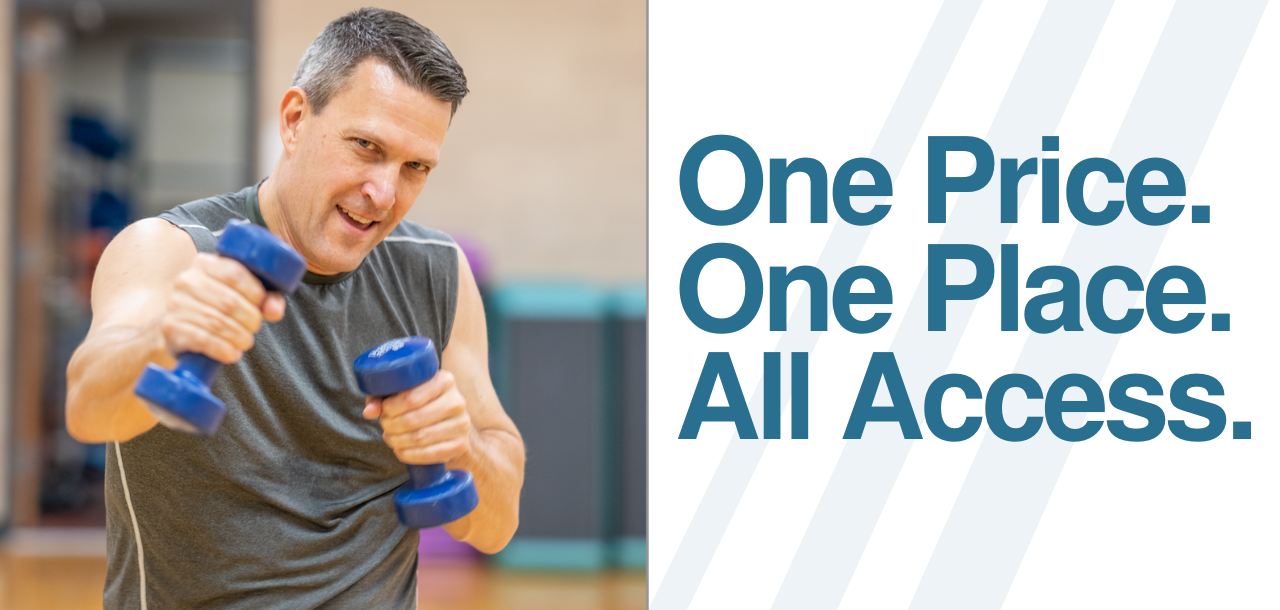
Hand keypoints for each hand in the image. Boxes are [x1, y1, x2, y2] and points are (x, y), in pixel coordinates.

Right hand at [161, 253, 286, 363]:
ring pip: (217, 322)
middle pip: (229, 301)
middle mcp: (186, 280)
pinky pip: (202, 340)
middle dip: (250, 319)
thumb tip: (274, 311)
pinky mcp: (170, 328)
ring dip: (239, 336)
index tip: (261, 305)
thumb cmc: (219, 306)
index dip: (254, 292)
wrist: (182, 326)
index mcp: (205, 264)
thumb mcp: (244, 295)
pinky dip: (224, 349)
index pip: (234, 273)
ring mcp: (175, 304)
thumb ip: (266, 298)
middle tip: (254, 327)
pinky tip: (232, 353)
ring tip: (245, 341)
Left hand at [364, 369, 472, 463]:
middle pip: (413, 419)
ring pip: (420, 437)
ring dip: (398, 440)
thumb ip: (383, 397)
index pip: (412, 397)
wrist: (450, 422)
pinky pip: (430, 454)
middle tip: (385, 425)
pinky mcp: (461, 444)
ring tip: (391, 437)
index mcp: (444, 381)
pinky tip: (401, 450)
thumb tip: (369, 411)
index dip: (391, 407)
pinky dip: (409, 455)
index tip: (384, 410)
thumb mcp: (404, 392)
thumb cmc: (422, 403)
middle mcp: (457, 401)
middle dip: (392, 425)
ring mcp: (461, 424)